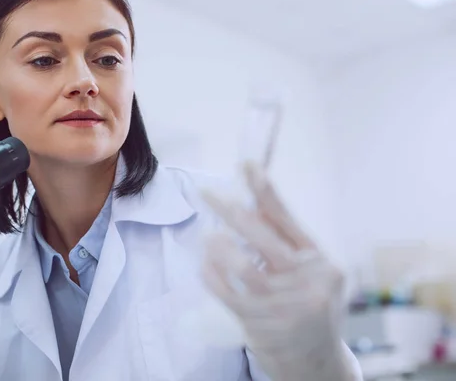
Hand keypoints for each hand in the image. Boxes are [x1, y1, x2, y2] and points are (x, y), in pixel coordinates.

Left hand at [202, 163, 353, 380]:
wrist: (317, 363)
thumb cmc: (310, 310)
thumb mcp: (311, 275)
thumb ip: (286, 245)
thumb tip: (251, 205)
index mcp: (320, 261)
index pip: (287, 218)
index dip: (264, 189)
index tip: (246, 165)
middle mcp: (308, 280)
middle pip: (262, 236)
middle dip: (230, 210)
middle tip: (207, 193)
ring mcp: (286, 304)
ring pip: (243, 266)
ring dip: (218, 246)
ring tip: (207, 236)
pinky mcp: (262, 323)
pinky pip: (227, 292)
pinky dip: (211, 275)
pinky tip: (205, 265)